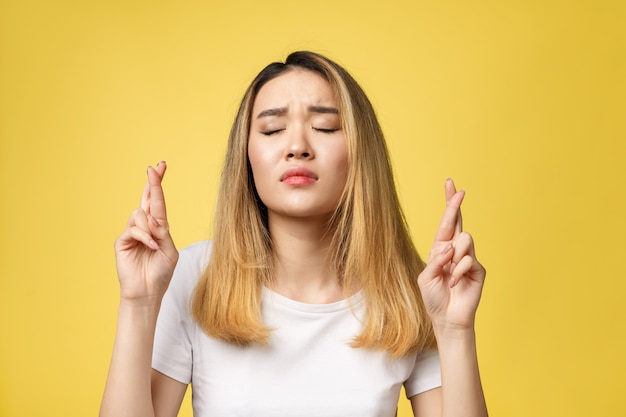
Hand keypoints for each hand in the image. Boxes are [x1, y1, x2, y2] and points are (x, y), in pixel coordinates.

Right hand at [114, 162, 178, 303]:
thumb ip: (163, 232)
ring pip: (140, 215)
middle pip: (146, 199)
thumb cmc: (161, 272)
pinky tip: (150, 247)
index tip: (161, 166)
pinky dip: (145, 237)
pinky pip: (134, 229)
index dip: (158, 184)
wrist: (147, 292)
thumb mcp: (169, 250)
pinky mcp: (122, 241)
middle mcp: (144, 226)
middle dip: (152, 183)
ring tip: (155, 244)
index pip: (158, 202)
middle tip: (154, 168)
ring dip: (151, 228)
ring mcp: (132, 232)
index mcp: (158, 227)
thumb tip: (153, 218)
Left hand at [418, 179, 485, 332]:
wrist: (447, 318)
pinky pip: (468, 260)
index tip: (451, 185)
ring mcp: (468, 258)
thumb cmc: (433, 297)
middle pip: (458, 221)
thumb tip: (450, 247)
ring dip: (454, 257)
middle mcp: (454, 250)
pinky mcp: (478, 269)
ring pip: (465, 240)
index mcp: (440, 249)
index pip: (446, 223)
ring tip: (449, 274)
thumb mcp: (426, 277)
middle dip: (456, 205)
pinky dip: (458, 272)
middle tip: (460, 191)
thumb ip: (436, 260)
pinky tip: (454, 284)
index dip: (449, 204)